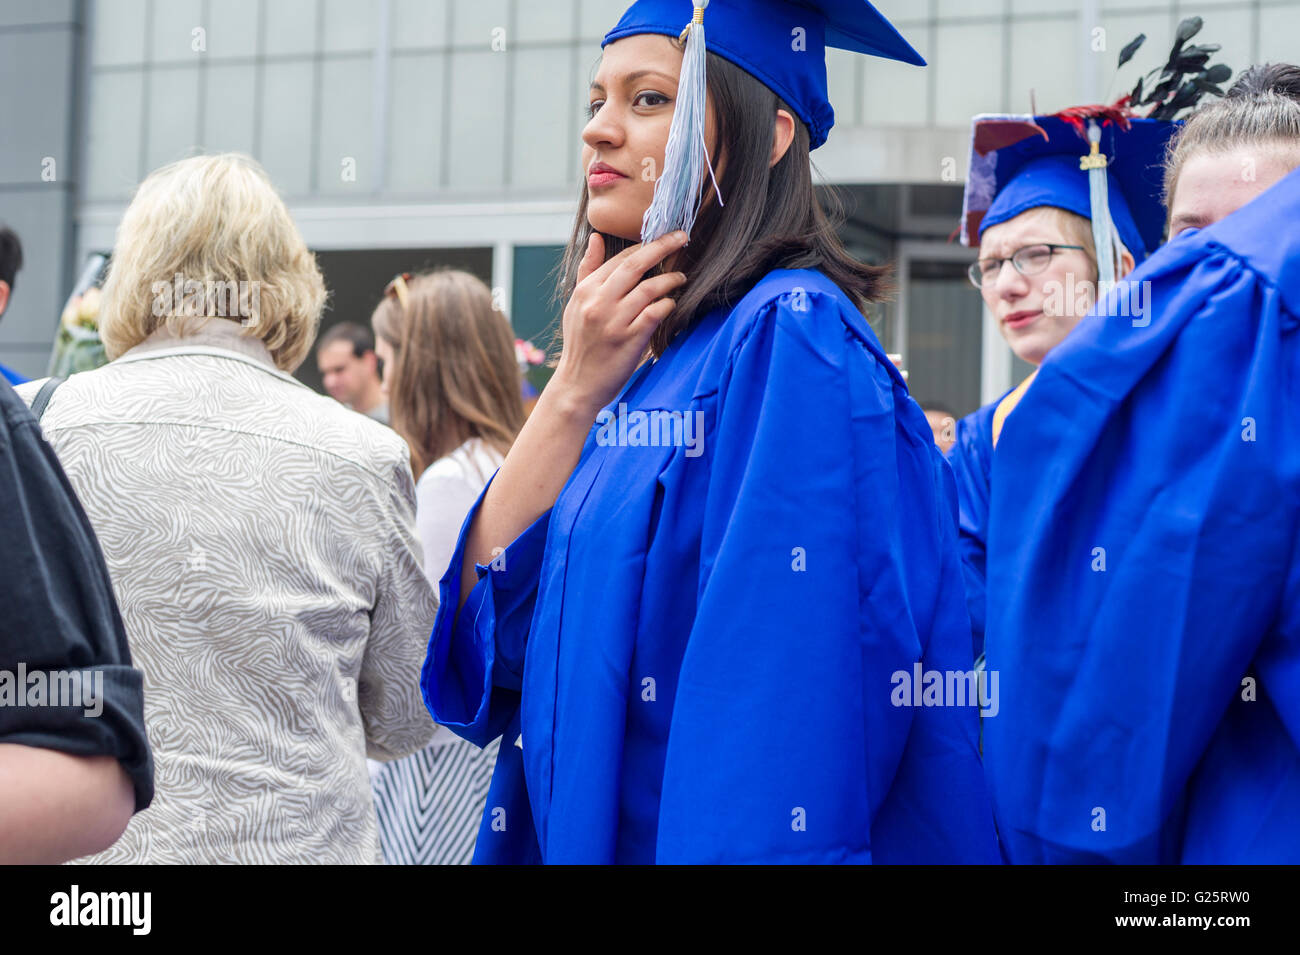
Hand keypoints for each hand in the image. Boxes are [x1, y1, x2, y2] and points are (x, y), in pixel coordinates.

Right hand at [549, 231, 688, 418]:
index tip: (663, 238)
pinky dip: (668, 304)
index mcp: (586, 291)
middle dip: (663, 246)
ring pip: (649, 288)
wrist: (577, 385)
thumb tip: (596, 237)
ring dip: (670, 279)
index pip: (620, 258)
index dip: (645, 245)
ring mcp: (614, 321)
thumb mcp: (576, 305)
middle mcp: (599, 302)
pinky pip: (655, 312)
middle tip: (682, 237)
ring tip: (681, 277)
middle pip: (636, 264)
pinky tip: (672, 303)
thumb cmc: (581, 344)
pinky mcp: (629, 339)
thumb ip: (587, 271)